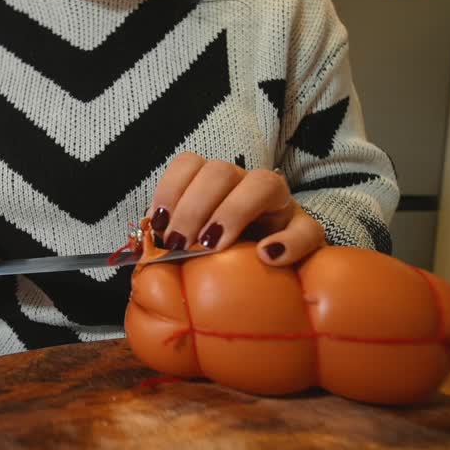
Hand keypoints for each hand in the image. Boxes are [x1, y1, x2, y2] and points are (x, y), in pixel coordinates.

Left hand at [148, 153, 326, 265]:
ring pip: (263, 183)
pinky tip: (267, 257)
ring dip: (232, 212)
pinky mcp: (307, 232)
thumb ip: (173, 245)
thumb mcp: (195, 252)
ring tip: (214, 246)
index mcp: (214, 187)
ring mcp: (280, 206)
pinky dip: (287, 242)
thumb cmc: (225, 264)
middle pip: (220, 171)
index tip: (159, 223)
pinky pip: (306, 229)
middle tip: (181, 245)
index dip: (171, 188)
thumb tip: (142, 248)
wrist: (275, 285)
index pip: (189, 164)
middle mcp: (245, 186)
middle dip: (194, 206)